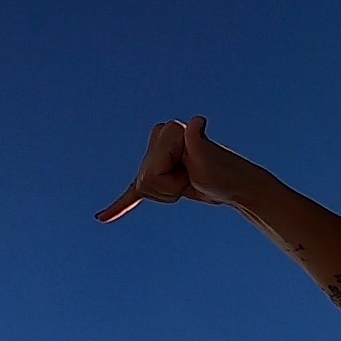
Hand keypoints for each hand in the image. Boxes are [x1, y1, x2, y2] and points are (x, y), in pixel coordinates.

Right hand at [96, 117, 282, 222]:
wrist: (238, 185)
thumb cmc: (226, 173)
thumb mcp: (208, 161)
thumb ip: (197, 142)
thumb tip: (197, 122)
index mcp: (166, 131)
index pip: (149, 173)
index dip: (170, 180)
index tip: (191, 170)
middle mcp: (159, 139)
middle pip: (144, 180)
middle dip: (168, 189)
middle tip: (191, 177)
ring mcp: (157, 158)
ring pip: (143, 189)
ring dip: (167, 194)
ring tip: (188, 181)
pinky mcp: (159, 176)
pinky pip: (133, 193)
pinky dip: (119, 206)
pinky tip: (103, 218)